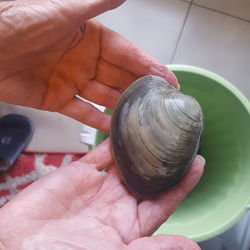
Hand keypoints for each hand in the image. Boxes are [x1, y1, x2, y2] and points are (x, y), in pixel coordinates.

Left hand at [0, 0, 177, 132]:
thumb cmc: (19, 22)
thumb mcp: (62, 12)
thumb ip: (94, 5)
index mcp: (91, 39)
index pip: (127, 54)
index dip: (149, 66)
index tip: (169, 79)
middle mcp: (85, 61)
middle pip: (120, 77)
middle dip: (141, 89)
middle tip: (163, 103)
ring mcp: (73, 82)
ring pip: (105, 96)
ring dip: (123, 106)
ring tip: (145, 119)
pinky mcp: (58, 100)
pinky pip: (83, 113)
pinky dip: (98, 121)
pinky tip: (115, 128)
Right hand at [0, 139, 203, 249]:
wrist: (17, 246)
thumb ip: (151, 249)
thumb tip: (192, 249)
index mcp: (128, 225)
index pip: (163, 201)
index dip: (181, 184)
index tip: (198, 163)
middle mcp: (116, 203)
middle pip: (147, 177)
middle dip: (163, 160)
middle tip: (180, 140)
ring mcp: (98, 186)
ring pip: (126, 161)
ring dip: (141, 147)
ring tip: (158, 130)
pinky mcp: (80, 172)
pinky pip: (101, 152)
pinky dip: (113, 140)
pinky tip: (126, 127)